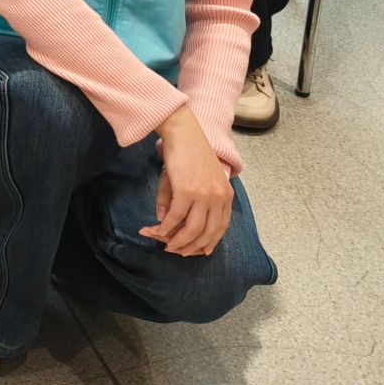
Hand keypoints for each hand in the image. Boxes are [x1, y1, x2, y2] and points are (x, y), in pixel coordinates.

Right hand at [144, 106, 233, 255]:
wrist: (183, 132)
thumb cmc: (188, 154)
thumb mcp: (192, 181)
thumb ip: (181, 203)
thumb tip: (165, 222)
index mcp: (226, 196)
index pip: (220, 228)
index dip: (208, 243)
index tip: (197, 252)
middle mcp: (219, 198)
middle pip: (207, 233)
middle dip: (191, 247)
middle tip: (176, 251)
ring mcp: (204, 196)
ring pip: (192, 230)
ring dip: (178, 241)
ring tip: (166, 246)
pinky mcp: (187, 191)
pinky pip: (176, 218)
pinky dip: (166, 227)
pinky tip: (157, 230)